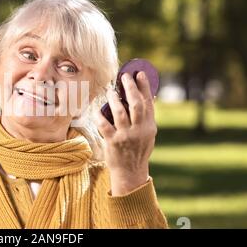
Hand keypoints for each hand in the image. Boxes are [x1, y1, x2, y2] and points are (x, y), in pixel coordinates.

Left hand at [97, 71, 156, 195]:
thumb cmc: (138, 150)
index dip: (144, 86)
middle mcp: (139, 130)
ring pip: (119, 112)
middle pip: (136, 104)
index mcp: (149, 127)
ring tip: (110, 90)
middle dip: (130, 88)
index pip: (148, 102)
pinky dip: (99, 115)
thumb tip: (146, 96)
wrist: (130, 172)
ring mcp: (125, 136)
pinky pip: (104, 124)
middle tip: (124, 77)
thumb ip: (146, 118)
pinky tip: (96, 109)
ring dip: (114, 98)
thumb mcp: (148, 135)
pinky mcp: (112, 141)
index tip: (140, 73)